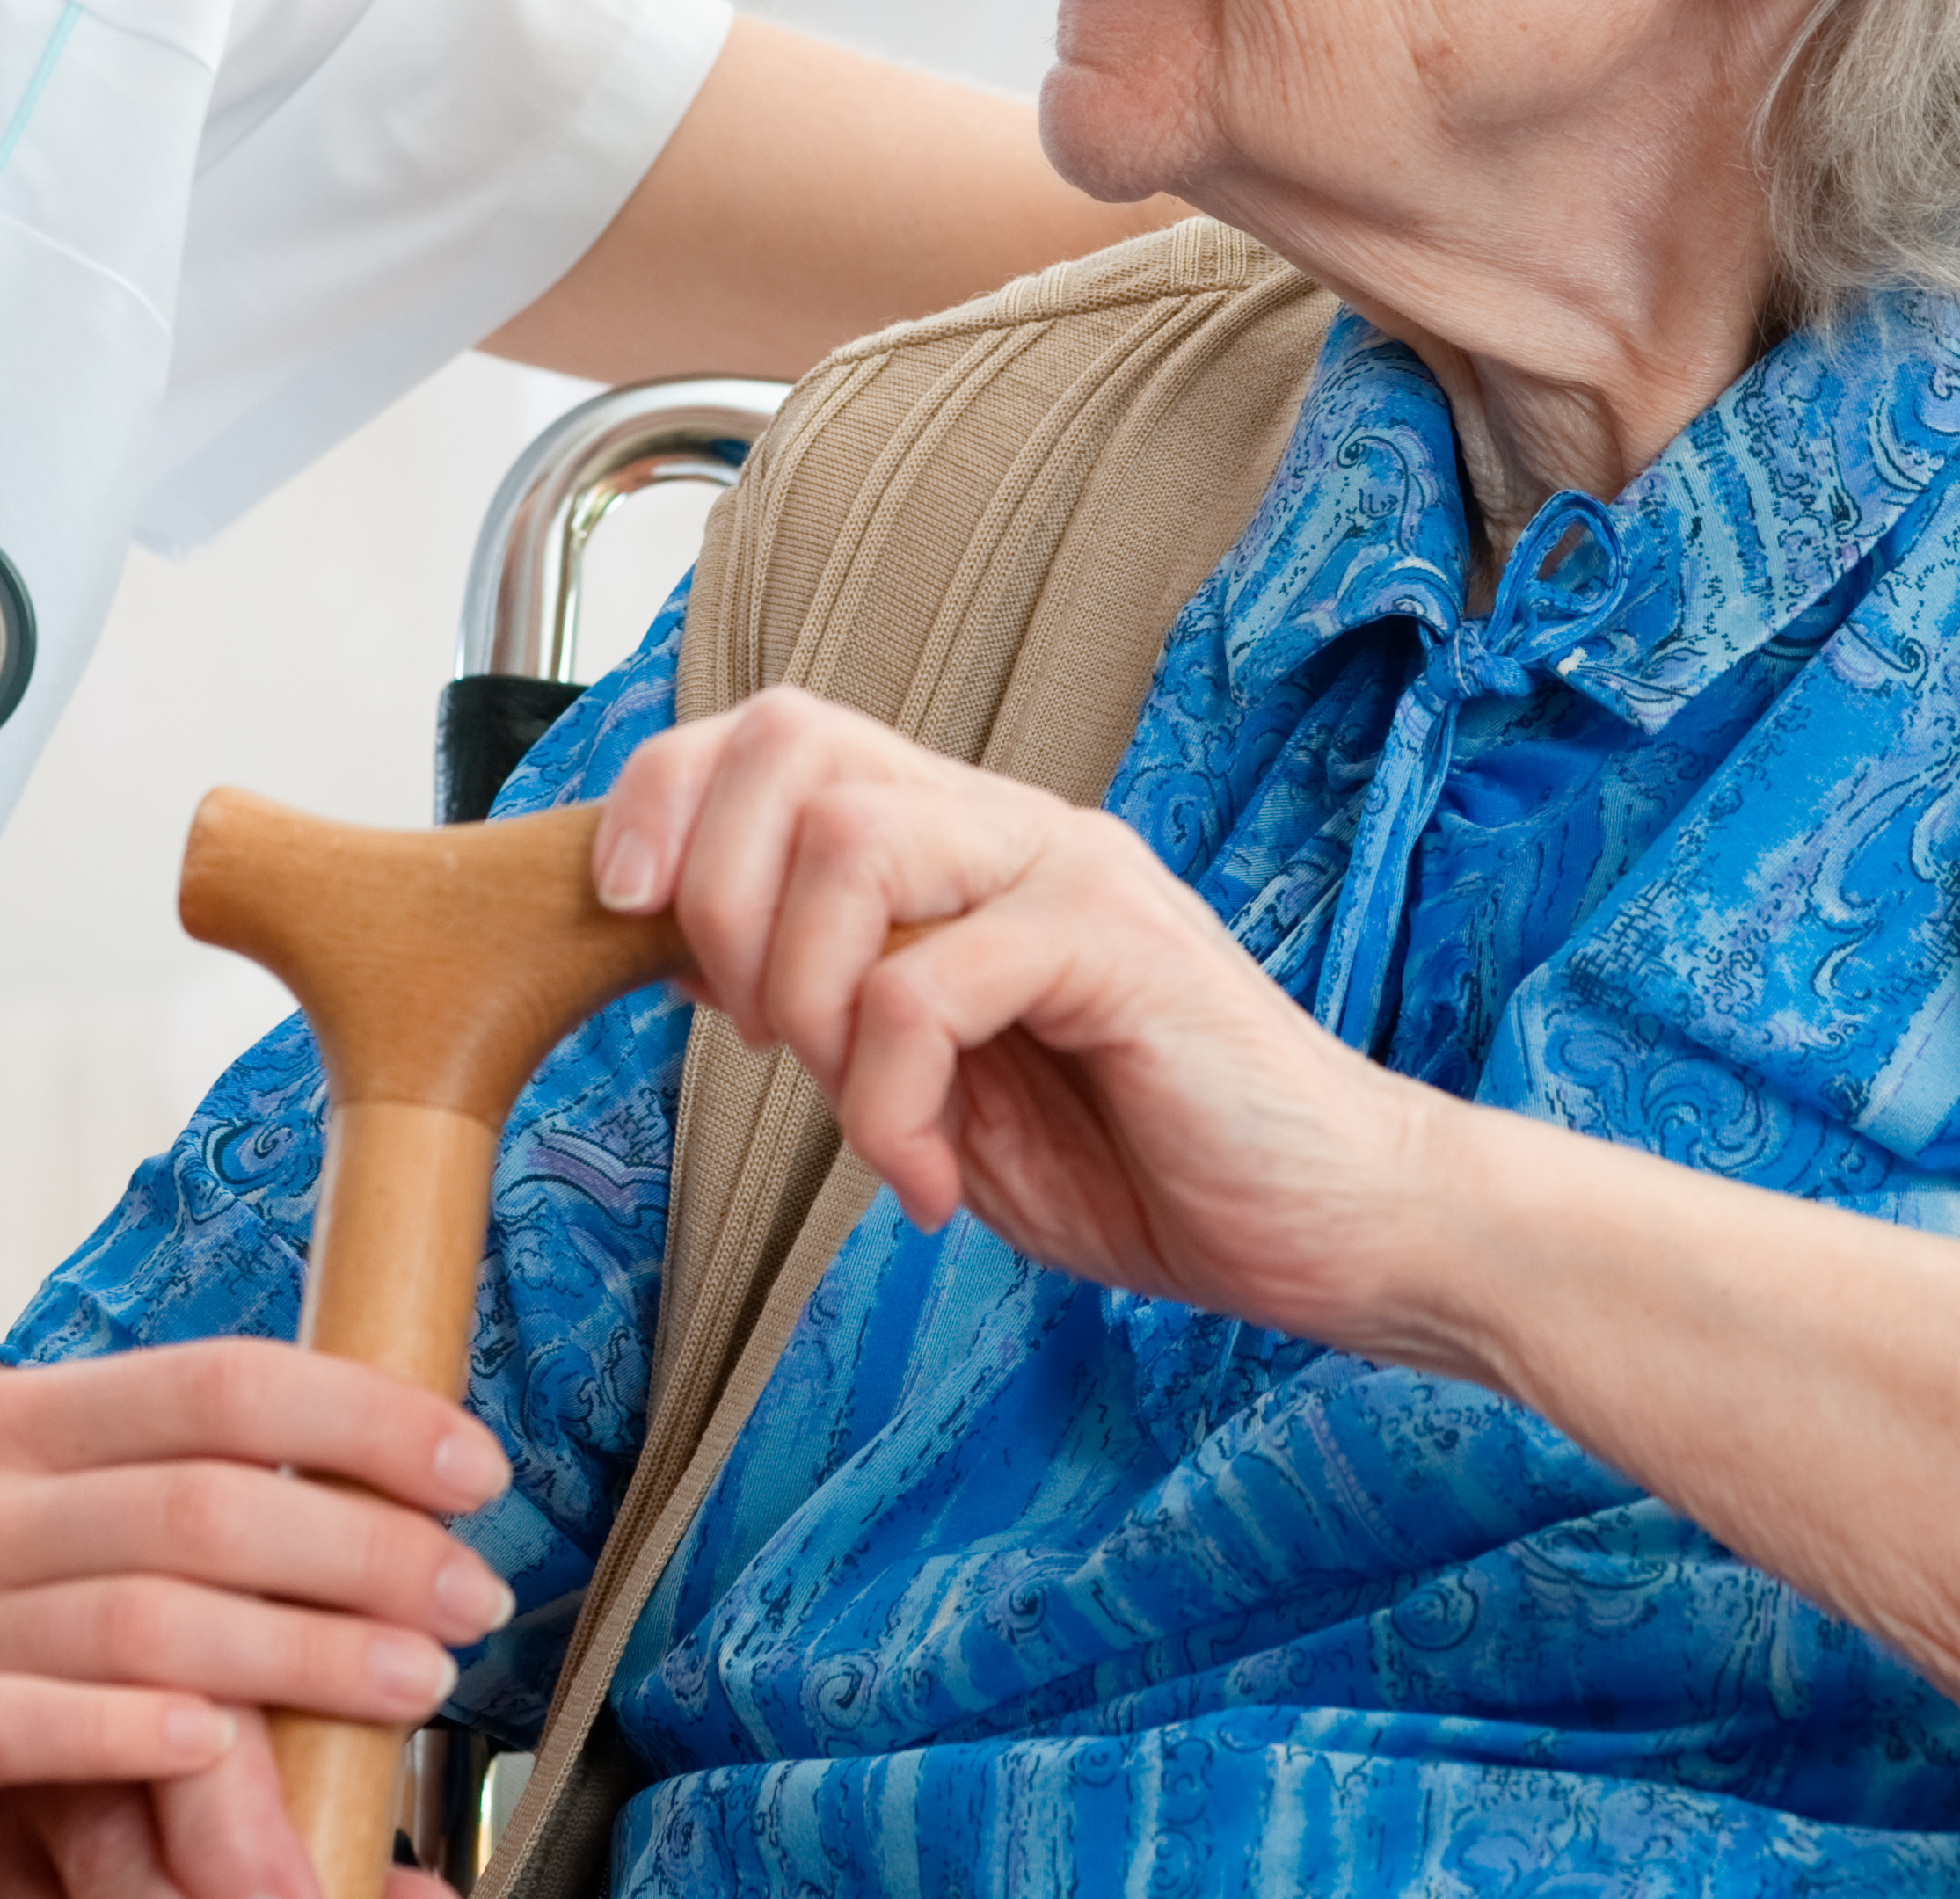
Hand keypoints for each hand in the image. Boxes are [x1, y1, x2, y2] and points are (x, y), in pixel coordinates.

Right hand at [0, 1343, 513, 1898]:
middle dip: (365, 1545)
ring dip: (301, 1651)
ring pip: (141, 1616)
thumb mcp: (51, 1543)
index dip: (360, 1414)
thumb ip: (188, 1525)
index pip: (216, 1384)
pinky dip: (126, 1730)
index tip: (472, 1466)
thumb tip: (394, 1553)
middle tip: (469, 1599)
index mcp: (20, 1427)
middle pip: (205, 1500)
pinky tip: (212, 1741)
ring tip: (409, 1681)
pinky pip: (20, 1721)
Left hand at [590, 690, 1457, 1358]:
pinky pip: (933, 986)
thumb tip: (674, 948)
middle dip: (720, 892)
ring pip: (853, 843)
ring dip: (806, 1000)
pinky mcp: (1124, 949)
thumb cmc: (1142, 1156)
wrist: (1335, 1227)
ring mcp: (1072, 873)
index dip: (664, 797)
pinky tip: (934, 1184)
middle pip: (795, 742)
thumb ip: (832, 1003)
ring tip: (863, 1114)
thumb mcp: (934, 1076)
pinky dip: (892, 1106)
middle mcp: (1011, 826)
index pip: (776, 731)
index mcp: (960, 841)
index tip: (624, 915)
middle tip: (754, 1036)